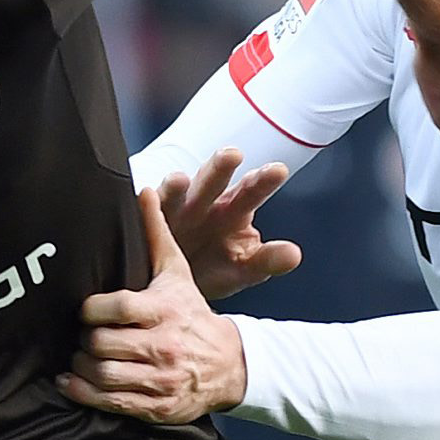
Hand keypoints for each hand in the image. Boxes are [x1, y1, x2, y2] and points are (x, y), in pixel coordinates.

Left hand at [60, 185, 250, 423]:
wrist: (229, 364)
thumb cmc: (192, 314)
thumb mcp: (177, 273)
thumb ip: (156, 235)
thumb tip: (143, 192)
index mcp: (165, 310)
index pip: (116, 308)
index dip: (90, 309)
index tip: (85, 309)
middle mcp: (163, 346)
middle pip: (101, 343)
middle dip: (83, 339)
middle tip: (80, 335)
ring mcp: (159, 379)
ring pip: (102, 373)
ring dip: (80, 365)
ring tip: (78, 356)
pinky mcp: (155, 406)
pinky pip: (108, 402)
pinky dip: (81, 392)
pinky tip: (70, 382)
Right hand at [155, 146, 303, 301]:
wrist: (176, 284)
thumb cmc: (212, 268)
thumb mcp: (242, 268)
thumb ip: (266, 260)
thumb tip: (294, 255)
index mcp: (233, 208)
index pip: (251, 190)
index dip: (262, 181)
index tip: (277, 170)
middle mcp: (203, 202)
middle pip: (213, 181)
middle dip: (220, 168)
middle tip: (232, 155)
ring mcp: (172, 211)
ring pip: (175, 193)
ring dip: (176, 186)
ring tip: (179, 180)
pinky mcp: (146, 223)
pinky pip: (145, 212)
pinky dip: (145, 205)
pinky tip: (145, 198)